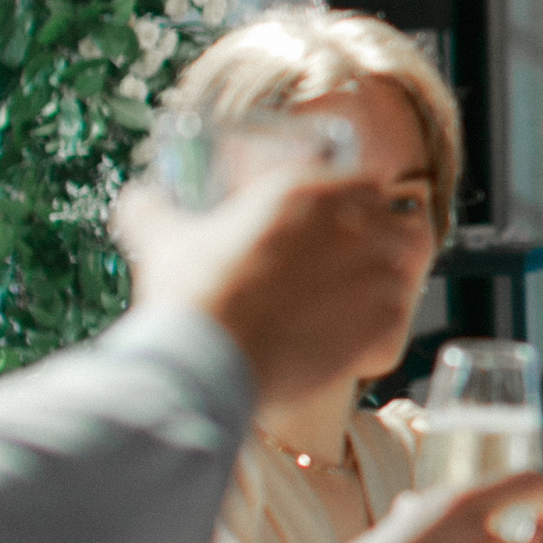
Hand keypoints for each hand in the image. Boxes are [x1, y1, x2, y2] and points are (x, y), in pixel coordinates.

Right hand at [115, 171, 421, 402]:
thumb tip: (137, 199)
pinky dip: (383, 322)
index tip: (348, 219)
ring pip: (404, 266)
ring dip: (385, 279)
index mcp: (305, 192)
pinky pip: (399, 313)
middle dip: (381, 238)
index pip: (365, 179)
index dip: (361, 198)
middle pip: (395, 220)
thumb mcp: (163, 241)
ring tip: (360, 297)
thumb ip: (151, 211)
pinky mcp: (379, 321)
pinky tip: (357, 331)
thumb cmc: (190, 296)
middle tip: (355, 262)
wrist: (207, 362)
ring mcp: (370, 272)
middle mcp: (348, 225)